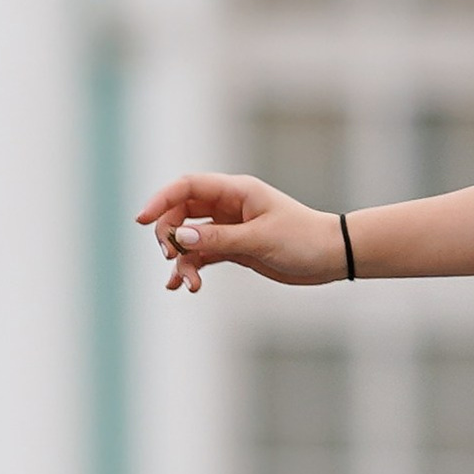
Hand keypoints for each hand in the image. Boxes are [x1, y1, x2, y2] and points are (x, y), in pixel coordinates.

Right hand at [134, 172, 340, 294]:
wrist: (332, 257)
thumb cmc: (303, 239)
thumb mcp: (260, 239)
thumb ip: (219, 239)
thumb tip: (181, 237)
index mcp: (236, 191)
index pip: (187, 186)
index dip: (161, 199)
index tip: (142, 220)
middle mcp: (229, 206)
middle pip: (180, 212)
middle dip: (168, 233)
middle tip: (168, 255)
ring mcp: (229, 227)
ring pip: (189, 238)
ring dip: (181, 260)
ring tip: (187, 284)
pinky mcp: (233, 248)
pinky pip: (201, 255)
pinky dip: (190, 269)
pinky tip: (183, 286)